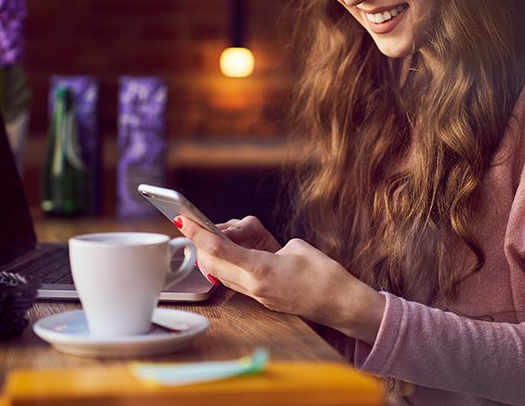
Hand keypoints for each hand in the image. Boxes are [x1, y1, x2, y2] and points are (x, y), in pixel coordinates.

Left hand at [176, 215, 384, 343]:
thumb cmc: (325, 275)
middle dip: (199, 243)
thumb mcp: (296, 247)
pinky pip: (235, 279)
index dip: (198, 234)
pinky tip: (235, 251)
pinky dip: (228, 264)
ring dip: (215, 253)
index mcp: (261, 270)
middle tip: (194, 224)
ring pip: (220, 272)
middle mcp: (253, 286)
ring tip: (225, 235)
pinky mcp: (261, 299)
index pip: (219, 250)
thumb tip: (250, 242)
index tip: (183, 221)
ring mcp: (256, 295)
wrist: (341, 305)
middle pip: (211, 263)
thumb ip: (266, 243)